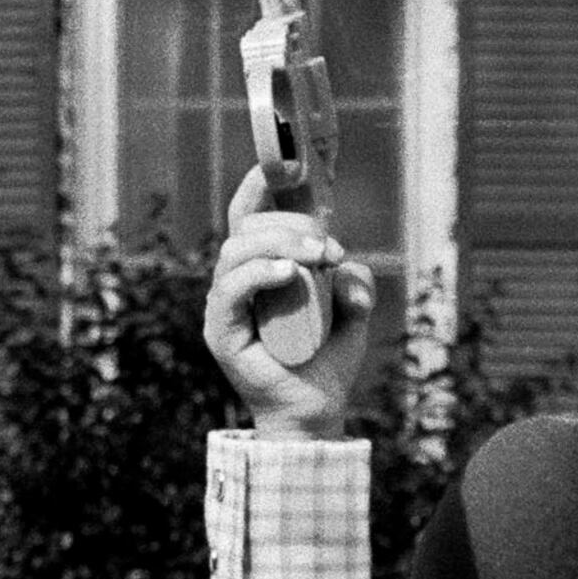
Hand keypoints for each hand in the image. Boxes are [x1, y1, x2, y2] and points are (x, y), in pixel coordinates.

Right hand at [203, 168, 378, 432]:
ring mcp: (225, 305)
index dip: (262, 186)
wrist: (317, 413)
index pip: (250, 216)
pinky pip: (231, 289)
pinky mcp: (221, 331)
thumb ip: (356, 286)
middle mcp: (237, 282)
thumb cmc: (327, 362)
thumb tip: (350, 269)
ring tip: (316, 257)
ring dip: (279, 244)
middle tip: (329, 246)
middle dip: (289, 224)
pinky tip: (289, 274)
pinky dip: (259, 274)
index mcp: (261, 269)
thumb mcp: (353, 315)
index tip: (288, 165)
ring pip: (236, 251)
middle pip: (246, 227)